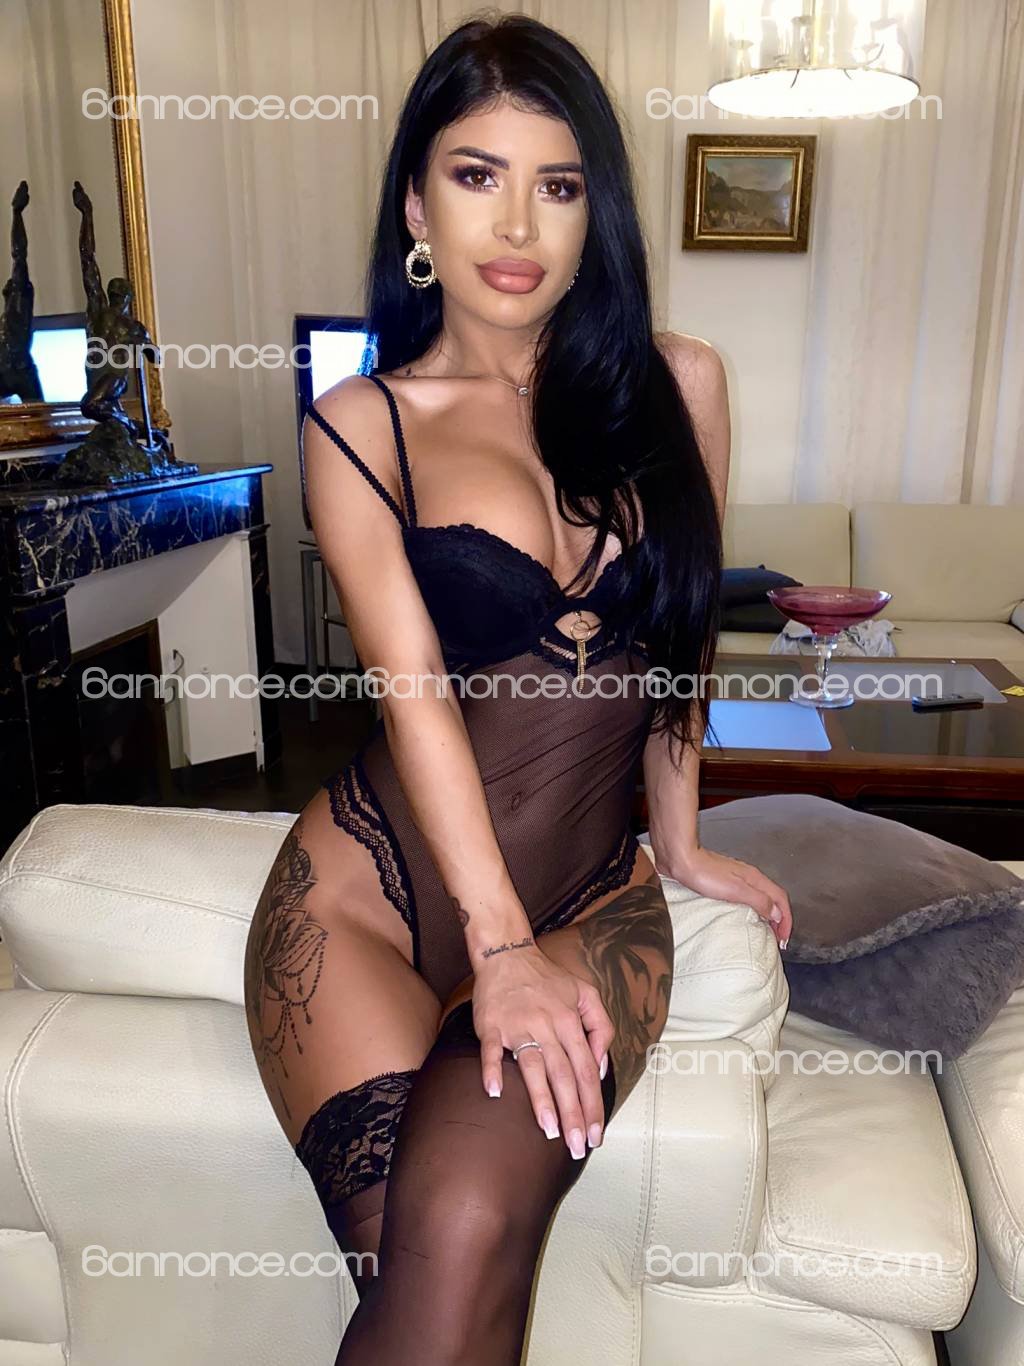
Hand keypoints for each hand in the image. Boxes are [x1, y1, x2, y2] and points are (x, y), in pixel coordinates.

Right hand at [472, 942, 613, 1158]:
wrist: (507, 955)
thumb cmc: (547, 979)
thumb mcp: (585, 993)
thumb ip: (601, 1026)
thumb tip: (602, 1065)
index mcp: (569, 1021)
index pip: (587, 1071)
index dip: (593, 1104)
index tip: (596, 1134)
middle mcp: (547, 1025)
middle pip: (564, 1076)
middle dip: (574, 1114)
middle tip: (577, 1146)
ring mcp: (518, 1026)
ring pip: (534, 1066)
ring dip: (542, 1100)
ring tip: (550, 1130)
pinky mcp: (491, 1026)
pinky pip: (491, 1050)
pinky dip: (492, 1070)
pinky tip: (495, 1092)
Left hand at [668, 846, 792, 947]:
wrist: (680, 859)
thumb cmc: (705, 874)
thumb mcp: (736, 890)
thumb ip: (759, 900)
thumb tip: (777, 913)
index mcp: (755, 879)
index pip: (781, 899)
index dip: (786, 920)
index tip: (784, 939)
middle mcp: (749, 877)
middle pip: (774, 898)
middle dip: (780, 919)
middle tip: (778, 939)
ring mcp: (736, 878)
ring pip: (761, 897)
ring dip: (768, 914)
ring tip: (765, 931)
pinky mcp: (723, 881)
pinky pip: (746, 897)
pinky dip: (753, 909)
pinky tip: (744, 916)